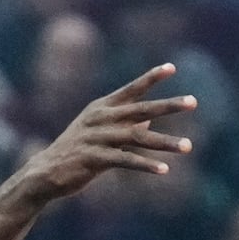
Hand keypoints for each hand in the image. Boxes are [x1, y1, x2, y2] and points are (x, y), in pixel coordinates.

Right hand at [22, 64, 195, 201]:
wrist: (45, 172)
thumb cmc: (75, 151)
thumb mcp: (98, 132)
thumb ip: (124, 124)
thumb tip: (148, 122)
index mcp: (101, 108)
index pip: (131, 89)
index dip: (151, 77)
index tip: (172, 67)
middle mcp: (100, 118)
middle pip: (141, 110)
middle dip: (168, 105)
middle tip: (193, 102)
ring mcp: (97, 138)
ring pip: (138, 137)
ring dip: (165, 142)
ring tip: (188, 146)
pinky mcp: (94, 158)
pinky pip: (126, 160)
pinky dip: (146, 164)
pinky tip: (164, 169)